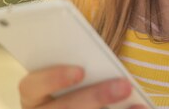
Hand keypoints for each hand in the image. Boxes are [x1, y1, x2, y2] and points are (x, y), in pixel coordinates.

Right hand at [18, 65, 143, 108]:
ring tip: (137, 105)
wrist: (81, 102)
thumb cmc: (73, 86)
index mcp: (33, 97)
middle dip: (95, 97)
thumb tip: (102, 63)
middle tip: (123, 86)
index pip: (31, 86)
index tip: (80, 70)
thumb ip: (79, 68)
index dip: (53, 78)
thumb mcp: (72, 76)